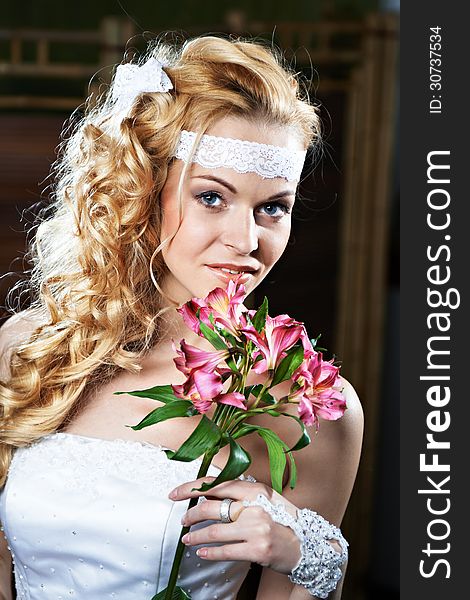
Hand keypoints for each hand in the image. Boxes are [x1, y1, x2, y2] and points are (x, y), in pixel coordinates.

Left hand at [168, 477, 301, 573]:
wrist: (307, 544)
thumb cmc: (282, 520)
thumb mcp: (264, 499)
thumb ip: (240, 496)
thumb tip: (208, 494)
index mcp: (255, 489)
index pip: (216, 484)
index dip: (192, 488)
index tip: (175, 493)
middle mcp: (255, 506)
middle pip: (211, 507)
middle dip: (191, 515)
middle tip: (182, 520)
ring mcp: (257, 528)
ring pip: (214, 531)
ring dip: (196, 536)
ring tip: (187, 539)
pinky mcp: (257, 549)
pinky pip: (225, 551)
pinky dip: (209, 552)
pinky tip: (201, 552)